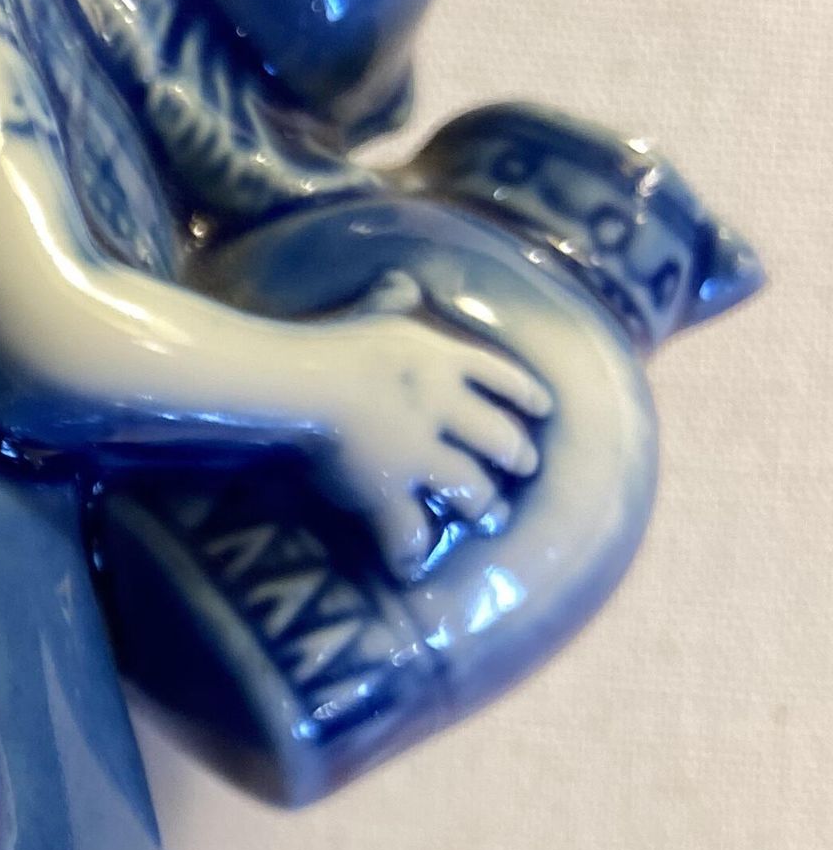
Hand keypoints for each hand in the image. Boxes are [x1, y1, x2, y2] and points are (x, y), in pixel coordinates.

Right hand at [300, 270, 554, 579]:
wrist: (305, 382)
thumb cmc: (332, 341)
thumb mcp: (372, 312)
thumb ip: (390, 300)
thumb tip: (402, 281)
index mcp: (443, 359)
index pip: (500, 376)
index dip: (525, 393)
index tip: (544, 409)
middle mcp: (445, 408)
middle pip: (498, 436)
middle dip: (517, 456)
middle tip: (525, 468)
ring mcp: (420, 453)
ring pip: (469, 486)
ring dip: (484, 506)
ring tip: (493, 519)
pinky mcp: (389, 489)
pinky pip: (406, 528)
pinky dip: (408, 552)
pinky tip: (410, 569)